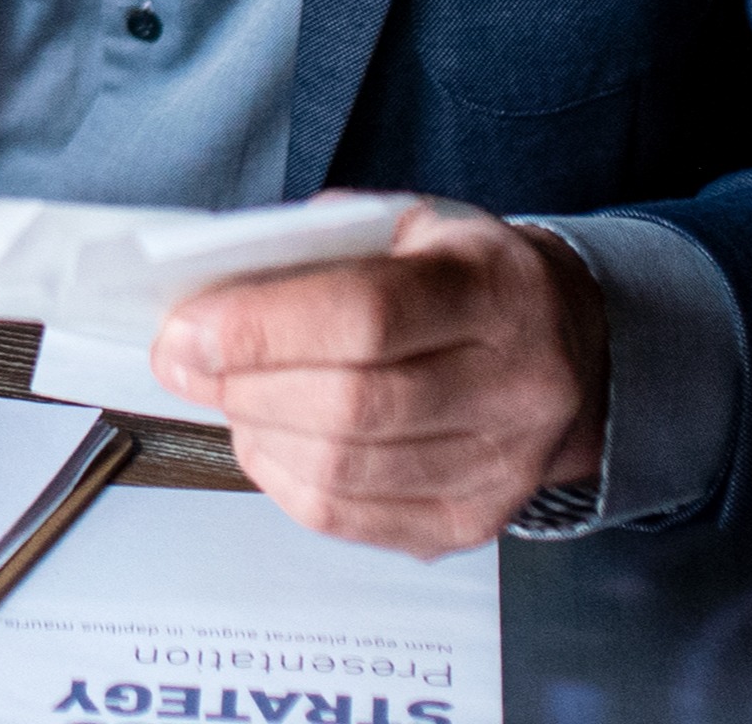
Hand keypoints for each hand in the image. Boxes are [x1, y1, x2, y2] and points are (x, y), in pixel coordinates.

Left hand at [148, 201, 607, 553]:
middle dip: (242, 384)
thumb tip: (208, 302)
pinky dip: (283, 478)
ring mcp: (499, 468)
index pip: (369, 318)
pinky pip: (346, 516)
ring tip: (228, 393)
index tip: (185, 327)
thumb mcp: (408, 228)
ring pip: (341, 471)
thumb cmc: (465, 278)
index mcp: (498, 291)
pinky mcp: (468, 523)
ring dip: (255, 431)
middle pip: (350, 407)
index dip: (262, 329)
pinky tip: (269, 437)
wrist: (567, 348)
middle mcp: (516, 387)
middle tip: (183, 359)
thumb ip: (316, 252)